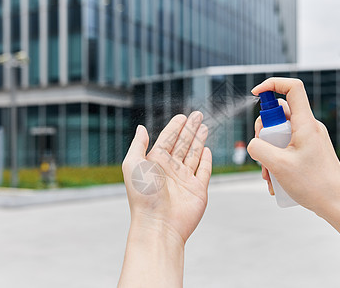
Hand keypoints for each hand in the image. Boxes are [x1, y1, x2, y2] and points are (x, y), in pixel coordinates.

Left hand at [122, 112, 211, 242]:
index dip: (175, 127)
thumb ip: (138, 145)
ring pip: (194, 154)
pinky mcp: (198, 189)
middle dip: (190, 129)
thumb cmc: (143, 196)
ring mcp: (185, 179)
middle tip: (198, 115)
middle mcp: (170, 169)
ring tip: (204, 126)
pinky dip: (206, 160)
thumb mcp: (133, 165)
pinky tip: (207, 150)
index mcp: (155, 162)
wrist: (159, 224)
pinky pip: (204, 171)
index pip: (167, 139)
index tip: (182, 116)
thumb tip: (141, 128)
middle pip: (183, 143)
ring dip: (199, 140)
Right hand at [247, 78, 339, 215]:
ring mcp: (310, 139)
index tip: (255, 93)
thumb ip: (258, 148)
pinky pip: (287, 147)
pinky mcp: (309, 151)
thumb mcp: (278, 165)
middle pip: (279, 114)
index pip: (292, 88)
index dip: (272, 84)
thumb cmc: (314, 185)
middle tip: (261, 152)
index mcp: (306, 123)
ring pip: (280, 133)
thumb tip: (253, 144)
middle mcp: (309, 127)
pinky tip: (275, 180)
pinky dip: (277, 159)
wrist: (338, 205)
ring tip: (268, 175)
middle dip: (263, 132)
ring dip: (268, 151)